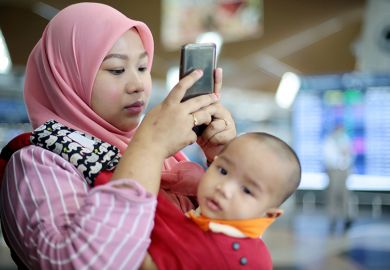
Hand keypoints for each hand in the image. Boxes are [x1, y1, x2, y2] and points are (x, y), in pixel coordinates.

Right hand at [112, 69, 218, 193]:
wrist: (148, 148)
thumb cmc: (147, 132)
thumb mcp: (155, 113)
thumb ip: (167, 108)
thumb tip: (174, 105)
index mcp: (169, 104)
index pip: (181, 86)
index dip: (192, 78)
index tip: (200, 72)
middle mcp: (179, 112)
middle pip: (199, 101)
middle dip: (210, 98)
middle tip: (216, 96)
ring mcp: (185, 124)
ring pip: (203, 116)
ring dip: (208, 115)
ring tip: (210, 116)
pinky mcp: (188, 136)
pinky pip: (194, 134)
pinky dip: (190, 136)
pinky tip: (184, 140)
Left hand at [196, 68, 235, 161]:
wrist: (211, 153)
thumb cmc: (201, 136)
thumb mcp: (194, 123)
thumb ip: (192, 112)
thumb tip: (182, 101)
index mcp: (212, 107)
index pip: (214, 91)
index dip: (216, 80)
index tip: (217, 69)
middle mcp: (221, 111)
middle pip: (213, 106)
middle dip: (206, 116)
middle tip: (201, 124)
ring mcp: (227, 120)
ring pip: (215, 121)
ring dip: (207, 132)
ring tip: (205, 137)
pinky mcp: (231, 130)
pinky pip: (219, 131)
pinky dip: (212, 138)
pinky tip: (212, 141)